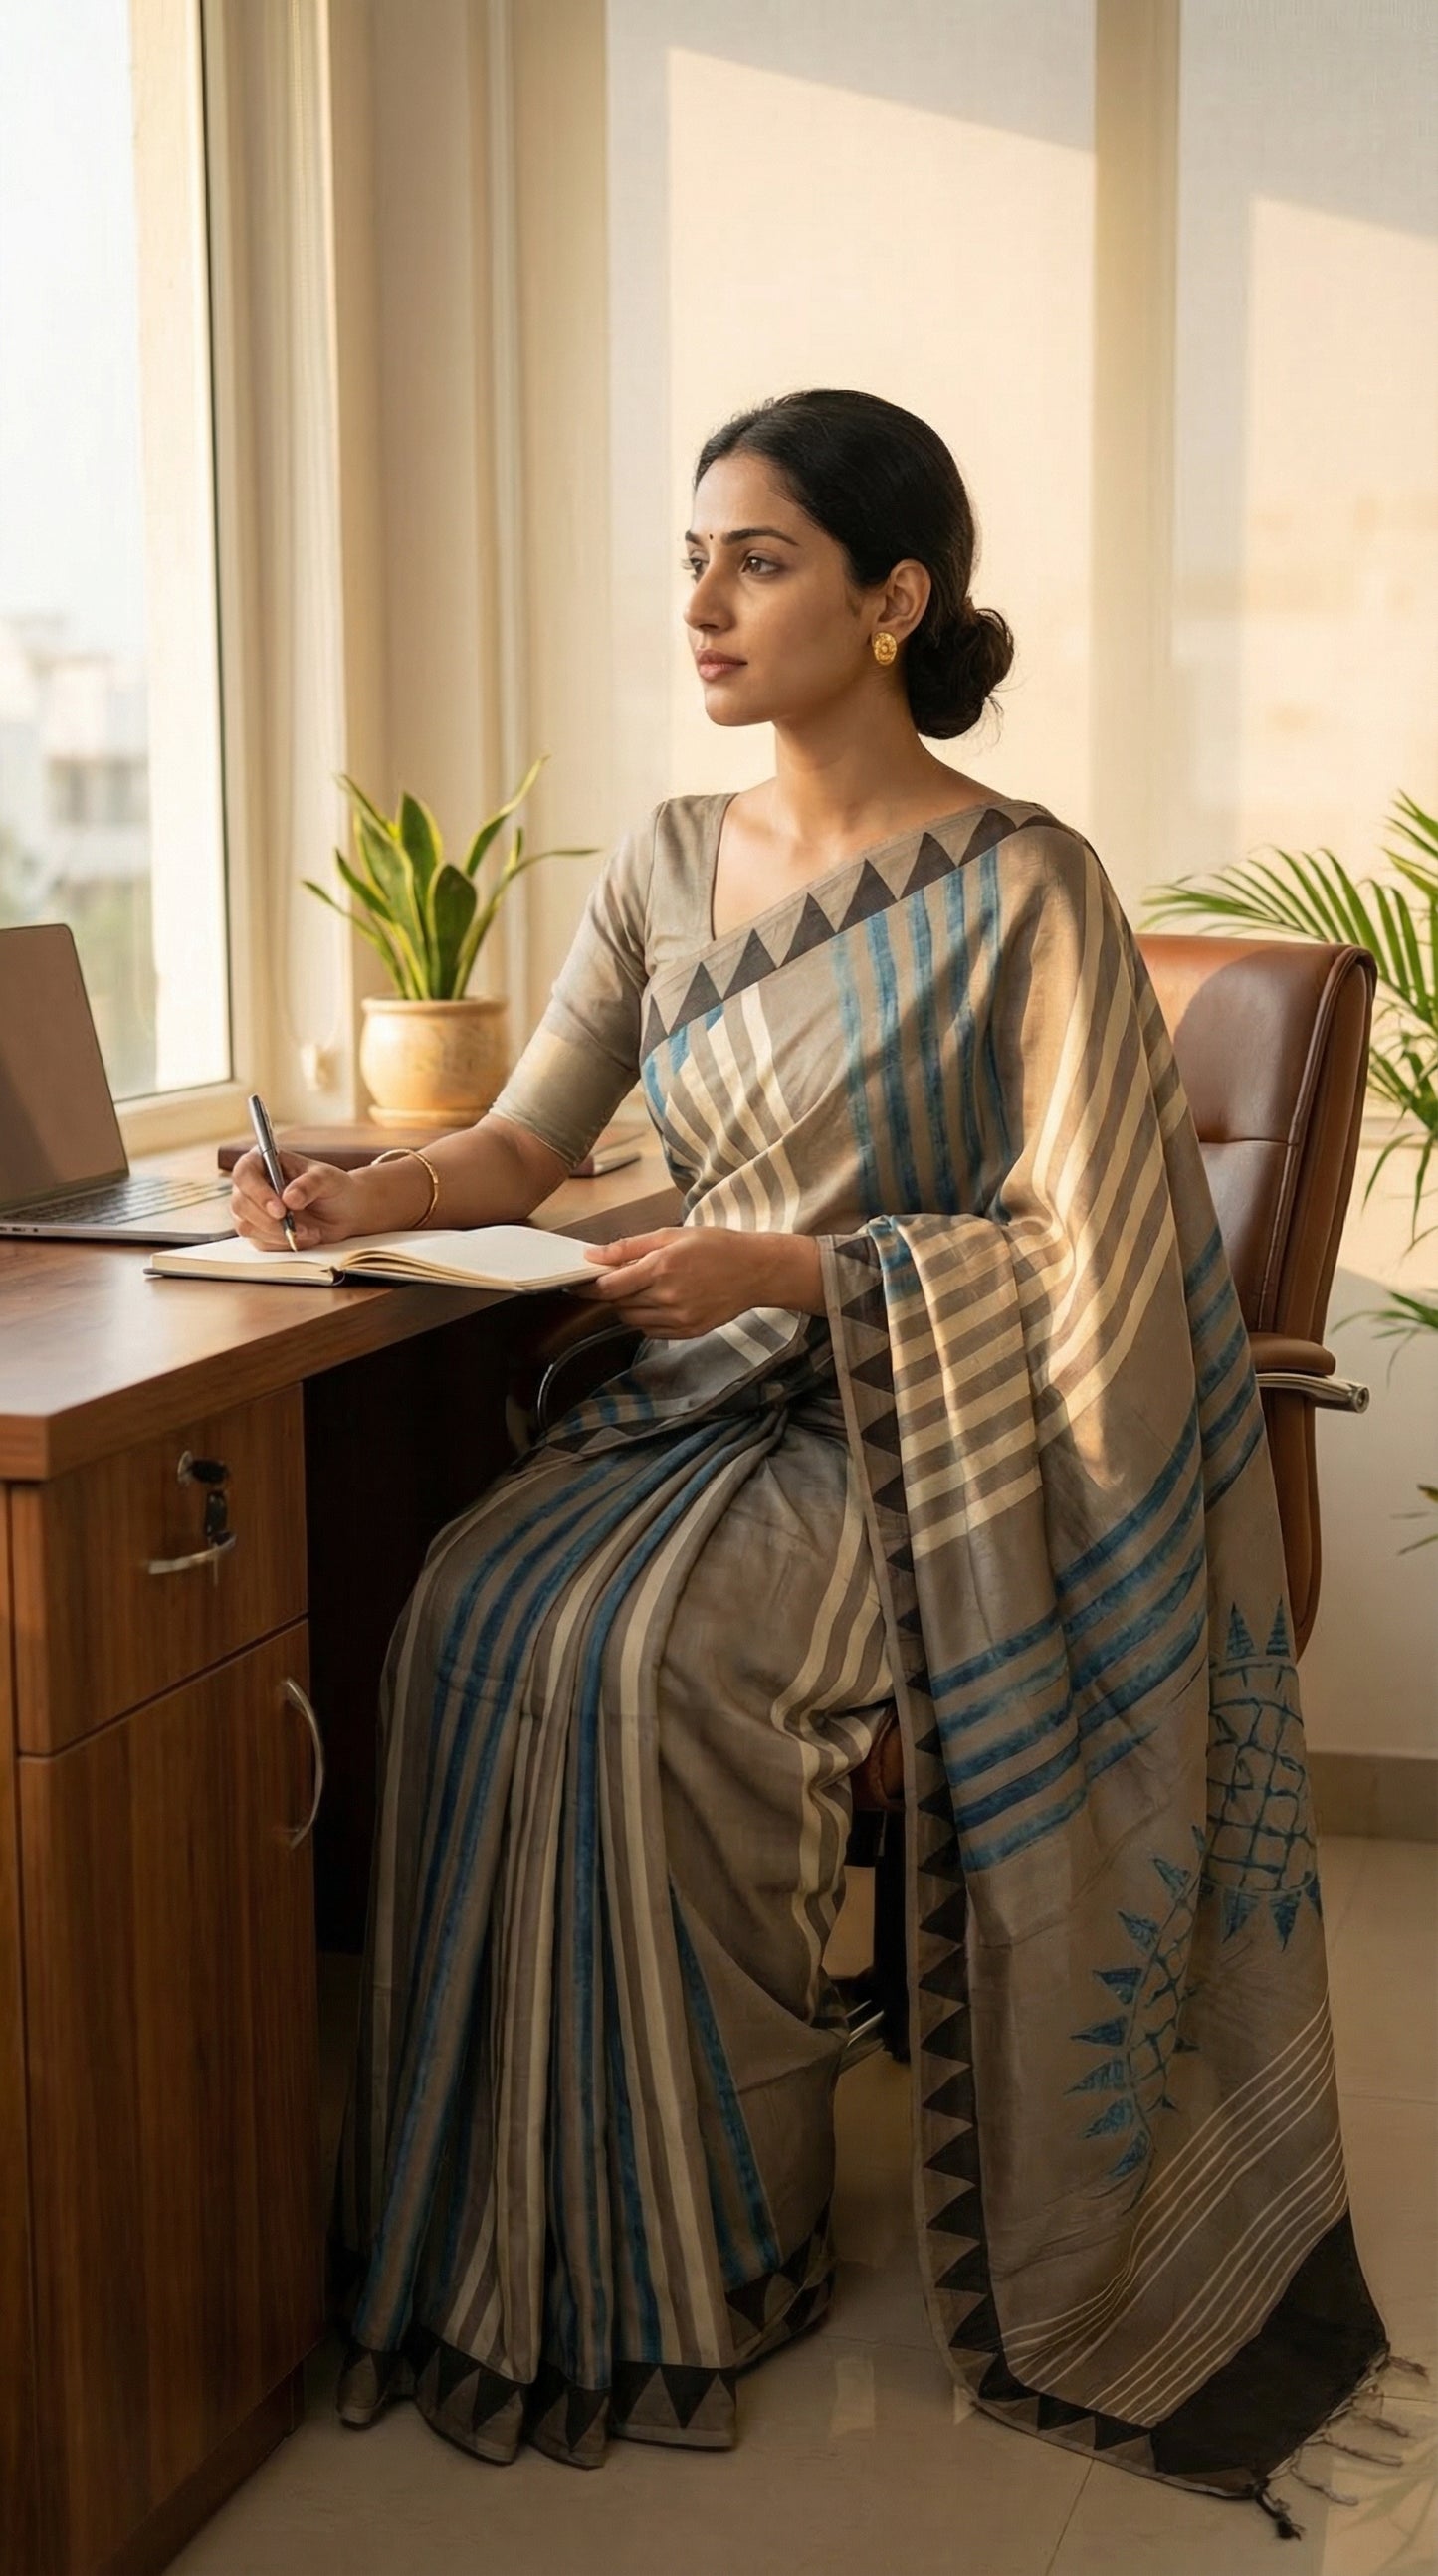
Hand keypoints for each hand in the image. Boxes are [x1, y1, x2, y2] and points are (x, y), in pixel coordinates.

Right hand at [229, 1147, 368, 1249]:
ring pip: (246, 1226)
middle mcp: (253, 1184)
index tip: (279, 1209)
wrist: (344, 1212)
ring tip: (307, 1230)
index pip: (244, 1173)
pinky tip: (304, 1236)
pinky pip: (260, 1242)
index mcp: (265, 1161)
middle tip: (294, 1226)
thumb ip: (309, 1184)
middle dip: (267, 1220)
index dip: (257, 1192)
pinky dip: (283, 1243)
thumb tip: (288, 1198)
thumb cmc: (334, 1187)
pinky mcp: (258, 1231)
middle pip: (239, 1203)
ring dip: (277, 1233)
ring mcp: (252, 1209)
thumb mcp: (328, 1179)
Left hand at [568, 1226, 821, 1337]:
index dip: (588, 1287)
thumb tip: (592, 1255)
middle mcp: (667, 1298)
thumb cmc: (715, 1246)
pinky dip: (646, 1317)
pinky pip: (650, 1330)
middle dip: (612, 1292)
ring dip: (628, 1305)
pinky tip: (661, 1301)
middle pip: (618, 1304)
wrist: (756, 1271)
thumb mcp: (671, 1235)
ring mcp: (679, 1319)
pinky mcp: (688, 1332)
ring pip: (632, 1319)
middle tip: (622, 1278)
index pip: (609, 1288)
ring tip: (647, 1287)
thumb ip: (628, 1247)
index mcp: (661, 1268)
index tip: (577, 1283)